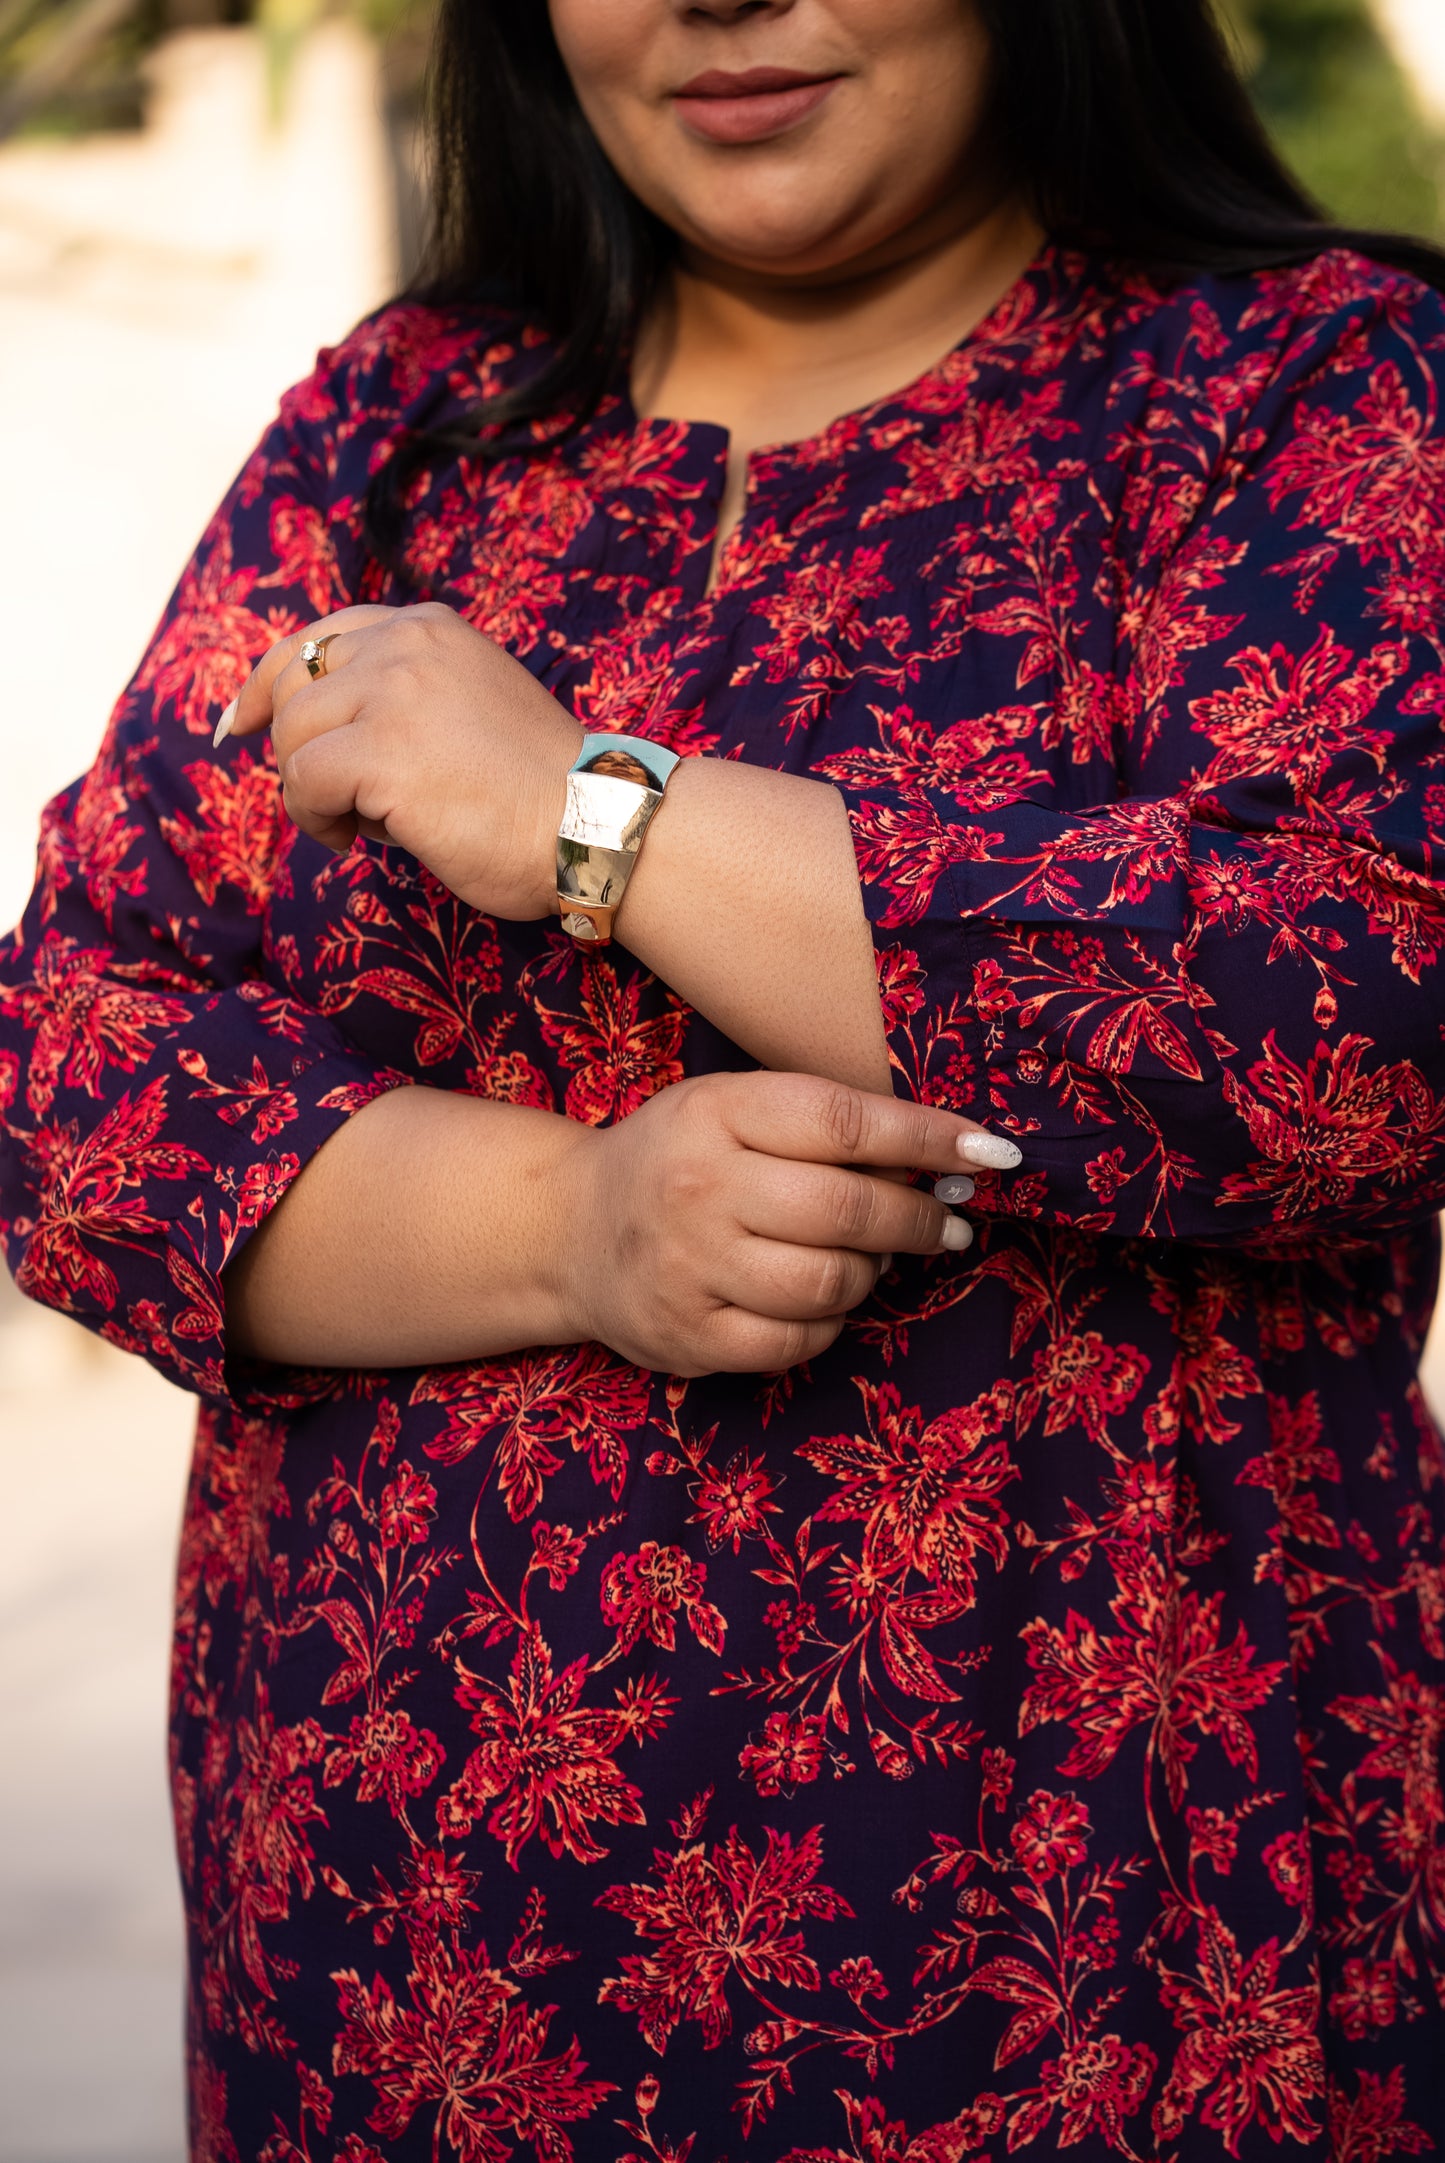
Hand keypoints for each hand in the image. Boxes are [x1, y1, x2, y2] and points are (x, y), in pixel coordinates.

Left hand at [219, 603, 581, 919]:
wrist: (592, 826)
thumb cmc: (541, 791)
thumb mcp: (471, 706)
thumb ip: (409, 697)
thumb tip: (323, 733)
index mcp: (430, 629)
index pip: (320, 636)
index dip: (270, 681)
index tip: (244, 722)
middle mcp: (407, 646)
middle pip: (294, 685)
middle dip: (293, 749)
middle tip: (329, 802)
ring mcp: (393, 695)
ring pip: (293, 737)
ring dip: (310, 790)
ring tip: (359, 824)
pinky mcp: (382, 753)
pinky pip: (302, 783)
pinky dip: (316, 819)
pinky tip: (356, 838)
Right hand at [560, 1070, 1002, 1374]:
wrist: (568, 1231)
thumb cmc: (676, 1158)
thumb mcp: (730, 1107)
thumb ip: (821, 1123)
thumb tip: (940, 1155)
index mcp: (716, 1113)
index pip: (846, 1122)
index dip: (930, 1137)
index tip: (992, 1152)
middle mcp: (700, 1187)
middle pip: (850, 1209)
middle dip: (921, 1217)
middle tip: (950, 1221)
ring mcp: (692, 1268)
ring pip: (832, 1282)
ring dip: (875, 1271)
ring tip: (874, 1256)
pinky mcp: (691, 1337)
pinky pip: (799, 1340)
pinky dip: (831, 1320)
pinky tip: (824, 1298)